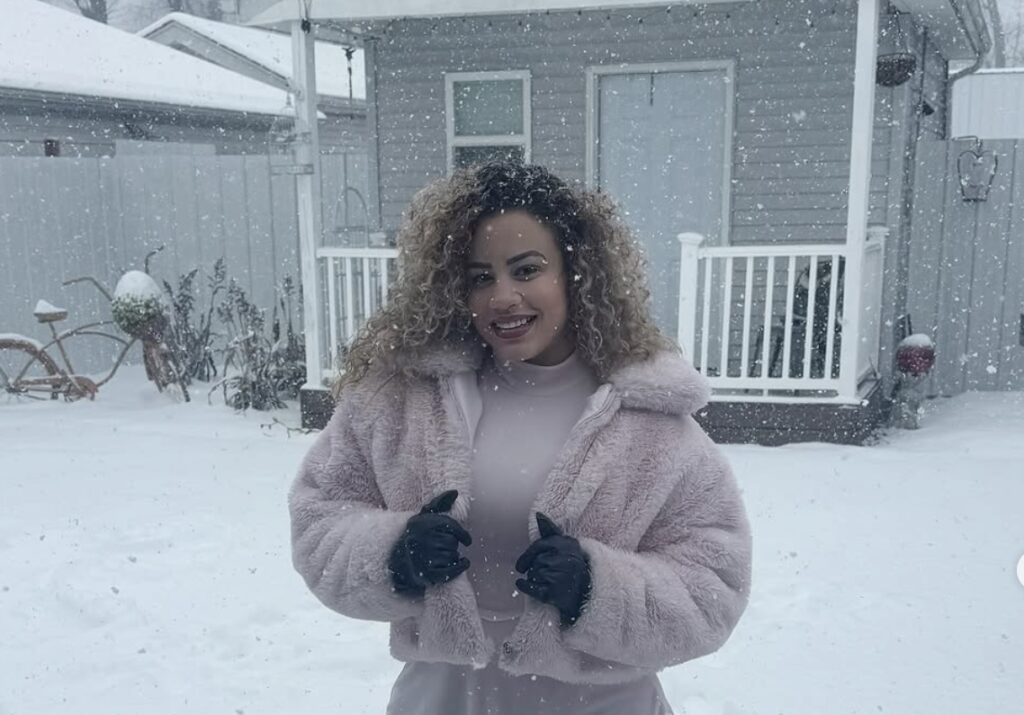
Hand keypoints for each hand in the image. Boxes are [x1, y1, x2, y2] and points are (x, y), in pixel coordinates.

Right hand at [388, 490, 471, 596]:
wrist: (396, 559)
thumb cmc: (415, 535)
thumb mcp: (423, 516)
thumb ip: (439, 503)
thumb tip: (455, 492)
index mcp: (423, 524)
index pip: (451, 527)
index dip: (462, 534)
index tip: (466, 540)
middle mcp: (423, 540)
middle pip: (452, 543)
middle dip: (451, 545)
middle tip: (443, 547)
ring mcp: (424, 558)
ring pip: (452, 556)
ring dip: (452, 557)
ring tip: (442, 556)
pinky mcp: (427, 574)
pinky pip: (451, 571)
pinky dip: (460, 567)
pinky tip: (462, 563)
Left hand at [515, 512, 590, 626]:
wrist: (585, 592)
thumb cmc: (571, 566)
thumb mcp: (565, 545)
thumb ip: (550, 530)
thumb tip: (538, 514)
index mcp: (568, 544)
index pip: (539, 546)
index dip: (527, 555)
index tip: (521, 564)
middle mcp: (566, 559)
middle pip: (536, 561)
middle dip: (535, 568)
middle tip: (544, 574)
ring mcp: (561, 576)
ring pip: (533, 574)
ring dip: (534, 578)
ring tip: (547, 581)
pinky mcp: (555, 593)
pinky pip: (531, 587)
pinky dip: (524, 586)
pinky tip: (522, 584)